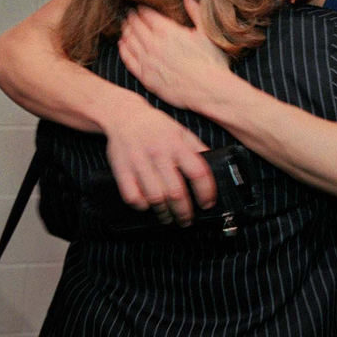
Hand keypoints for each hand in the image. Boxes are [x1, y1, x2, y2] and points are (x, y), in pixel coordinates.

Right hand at [103, 101, 216, 225]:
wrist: (124, 115)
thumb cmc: (156, 126)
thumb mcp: (181, 131)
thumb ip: (197, 148)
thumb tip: (215, 164)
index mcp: (177, 144)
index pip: (198, 172)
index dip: (206, 192)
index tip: (208, 204)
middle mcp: (159, 154)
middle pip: (176, 191)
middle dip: (184, 211)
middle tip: (187, 220)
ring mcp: (139, 162)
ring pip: (155, 197)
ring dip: (164, 213)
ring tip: (169, 219)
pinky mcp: (121, 170)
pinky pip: (132, 196)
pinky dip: (142, 206)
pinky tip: (148, 207)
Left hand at [118, 0, 229, 109]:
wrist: (209, 91)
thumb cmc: (212, 62)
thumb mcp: (207, 33)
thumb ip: (196, 11)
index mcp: (168, 31)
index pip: (146, 14)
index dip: (141, 7)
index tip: (139, 5)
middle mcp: (153, 45)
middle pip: (135, 25)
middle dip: (132, 17)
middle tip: (130, 13)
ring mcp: (147, 61)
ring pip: (129, 40)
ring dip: (126, 30)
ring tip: (126, 25)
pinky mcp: (145, 77)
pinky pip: (127, 59)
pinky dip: (123, 49)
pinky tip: (123, 44)